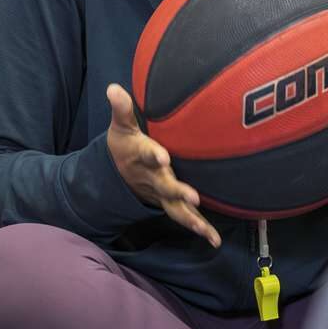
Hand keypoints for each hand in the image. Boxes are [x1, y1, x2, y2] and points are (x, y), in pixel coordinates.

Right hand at [104, 84, 220, 247]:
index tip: (163, 156)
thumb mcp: (121, 126)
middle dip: (178, 192)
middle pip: (164, 185)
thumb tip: (113, 88)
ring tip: (206, 231)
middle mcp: (152, 178)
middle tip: (193, 197)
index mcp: (141, 155)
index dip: (153, 155)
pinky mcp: (169, 203)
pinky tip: (214, 240)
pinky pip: (185, 218)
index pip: (147, 153)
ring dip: (190, 219)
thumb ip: (122, 108)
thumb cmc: (124, 145)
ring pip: (175, 208)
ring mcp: (161, 193)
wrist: (116, 174)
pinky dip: (199, 228)